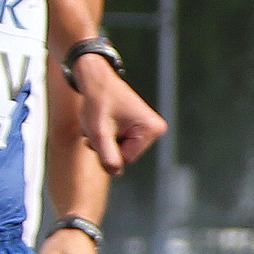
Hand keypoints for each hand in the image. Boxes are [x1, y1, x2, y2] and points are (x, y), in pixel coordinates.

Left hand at [68, 57, 167, 172]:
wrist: (96, 80)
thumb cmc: (98, 102)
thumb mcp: (99, 132)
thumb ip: (108, 156)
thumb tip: (116, 173)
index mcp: (152, 130)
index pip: (127, 158)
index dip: (108, 150)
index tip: (101, 131)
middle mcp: (156, 129)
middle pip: (126, 155)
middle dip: (107, 145)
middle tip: (98, 126)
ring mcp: (150, 127)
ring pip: (122, 149)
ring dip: (105, 141)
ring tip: (100, 122)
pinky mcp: (142, 126)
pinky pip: (123, 142)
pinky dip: (109, 135)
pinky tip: (104, 121)